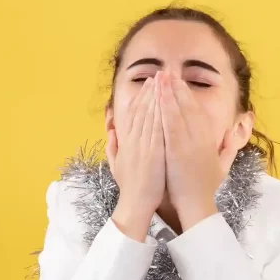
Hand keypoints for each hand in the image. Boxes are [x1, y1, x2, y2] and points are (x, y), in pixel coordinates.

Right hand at [108, 75, 165, 241]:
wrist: (135, 203)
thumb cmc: (130, 186)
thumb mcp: (117, 164)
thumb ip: (113, 146)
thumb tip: (111, 131)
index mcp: (126, 142)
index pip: (132, 114)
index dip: (140, 97)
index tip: (148, 84)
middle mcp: (133, 140)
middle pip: (141, 110)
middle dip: (150, 91)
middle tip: (159, 76)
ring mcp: (143, 146)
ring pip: (149, 116)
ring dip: (157, 97)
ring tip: (164, 82)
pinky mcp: (153, 153)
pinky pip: (158, 129)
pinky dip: (162, 115)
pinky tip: (168, 103)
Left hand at [158, 71, 240, 230]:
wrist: (197, 205)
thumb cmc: (206, 188)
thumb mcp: (223, 166)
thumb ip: (229, 148)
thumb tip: (234, 133)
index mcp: (209, 139)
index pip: (197, 111)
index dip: (187, 95)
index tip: (179, 82)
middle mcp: (200, 137)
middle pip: (188, 106)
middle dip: (176, 87)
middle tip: (167, 72)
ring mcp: (189, 142)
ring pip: (178, 111)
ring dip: (169, 91)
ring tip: (161, 76)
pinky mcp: (177, 149)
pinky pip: (170, 124)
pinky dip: (164, 108)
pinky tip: (157, 96)